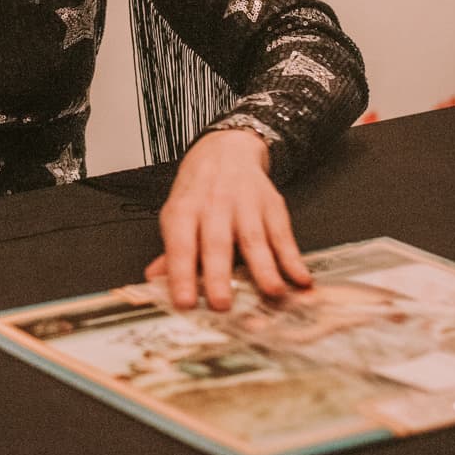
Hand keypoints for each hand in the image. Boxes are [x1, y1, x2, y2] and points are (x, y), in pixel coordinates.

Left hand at [145, 128, 310, 310]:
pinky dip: (293, 258)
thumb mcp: (177, 214)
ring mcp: (245, 205)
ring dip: (264, 268)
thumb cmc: (199, 191)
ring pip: (254, 239)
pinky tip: (300, 278)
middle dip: (219, 275)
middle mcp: (214, 206)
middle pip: (216, 243)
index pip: (180, 246)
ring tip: (272, 293)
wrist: (226, 150)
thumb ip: (171, 251)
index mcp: (185, 211)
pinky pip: (282, 235)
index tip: (184, 302)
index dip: (181, 275)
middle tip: (222, 304)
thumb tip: (155, 280)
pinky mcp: (271, 206)